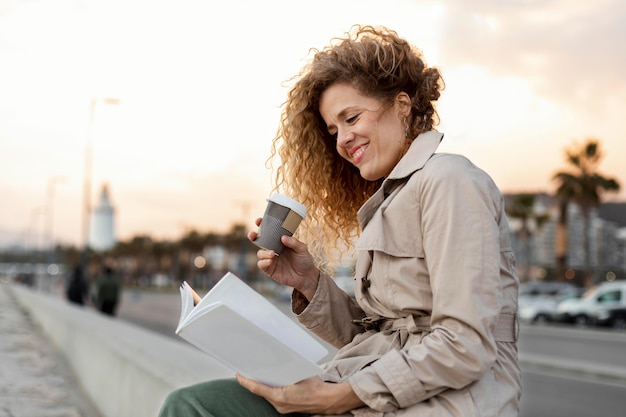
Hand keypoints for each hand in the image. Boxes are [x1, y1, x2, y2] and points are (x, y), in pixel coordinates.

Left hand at [236, 374, 364, 414]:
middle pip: (261, 392)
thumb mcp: (300, 374)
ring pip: (267, 395)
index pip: (257, 388)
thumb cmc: (317, 388)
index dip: (246, 382)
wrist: (329, 400)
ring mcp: (283, 408)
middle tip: (246, 372)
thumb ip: (287, 370)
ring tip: (257, 376)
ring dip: (262, 386)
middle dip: (253, 382)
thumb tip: (279, 360)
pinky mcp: (288, 408)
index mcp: (280, 397)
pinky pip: (274, 398)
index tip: (238, 375)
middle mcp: (280, 405)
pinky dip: (270, 390)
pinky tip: (271, 383)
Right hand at [248, 218, 318, 299]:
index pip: (269, 232)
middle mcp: (273, 249)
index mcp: (280, 242)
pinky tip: (270, 261)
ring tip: (273, 253)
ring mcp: (271, 259)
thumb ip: (293, 242)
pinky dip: (264, 262)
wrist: (306, 277)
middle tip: (253, 235)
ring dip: (263, 252)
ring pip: (260, 253)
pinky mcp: (269, 269)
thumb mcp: (302, 249)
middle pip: (259, 241)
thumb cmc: (304, 260)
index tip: (259, 221)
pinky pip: (261, 264)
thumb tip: (283, 237)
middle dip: (253, 236)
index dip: (262, 226)